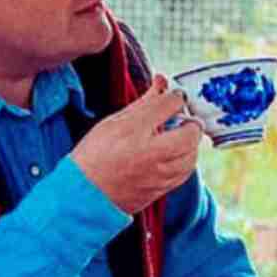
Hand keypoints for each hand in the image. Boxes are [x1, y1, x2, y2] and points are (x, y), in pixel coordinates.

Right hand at [70, 74, 203, 213]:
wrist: (84, 193)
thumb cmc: (95, 155)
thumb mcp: (114, 122)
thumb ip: (144, 102)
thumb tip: (161, 83)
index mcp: (134, 131)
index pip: (171, 104)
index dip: (175, 97)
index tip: (173, 98)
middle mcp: (149, 154)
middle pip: (191, 132)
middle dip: (190, 122)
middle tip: (180, 119)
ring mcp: (158, 175)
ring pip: (192, 154)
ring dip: (189, 142)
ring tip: (176, 137)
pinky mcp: (161, 190)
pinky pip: (186, 172)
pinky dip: (185, 160)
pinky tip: (173, 155)